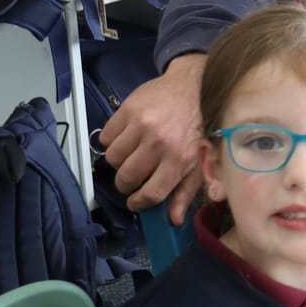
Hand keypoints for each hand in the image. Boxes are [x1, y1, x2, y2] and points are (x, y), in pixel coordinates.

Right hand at [98, 53, 205, 224]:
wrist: (194, 86)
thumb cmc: (198, 126)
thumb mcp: (199, 161)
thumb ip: (185, 192)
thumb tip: (172, 219)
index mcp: (180, 158)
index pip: (150, 194)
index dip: (138, 203)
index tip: (135, 202)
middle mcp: (159, 142)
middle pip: (126, 178)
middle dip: (126, 183)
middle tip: (133, 177)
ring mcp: (141, 125)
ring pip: (112, 159)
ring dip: (119, 161)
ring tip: (132, 154)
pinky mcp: (127, 110)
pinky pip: (105, 137)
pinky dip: (112, 141)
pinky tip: (127, 137)